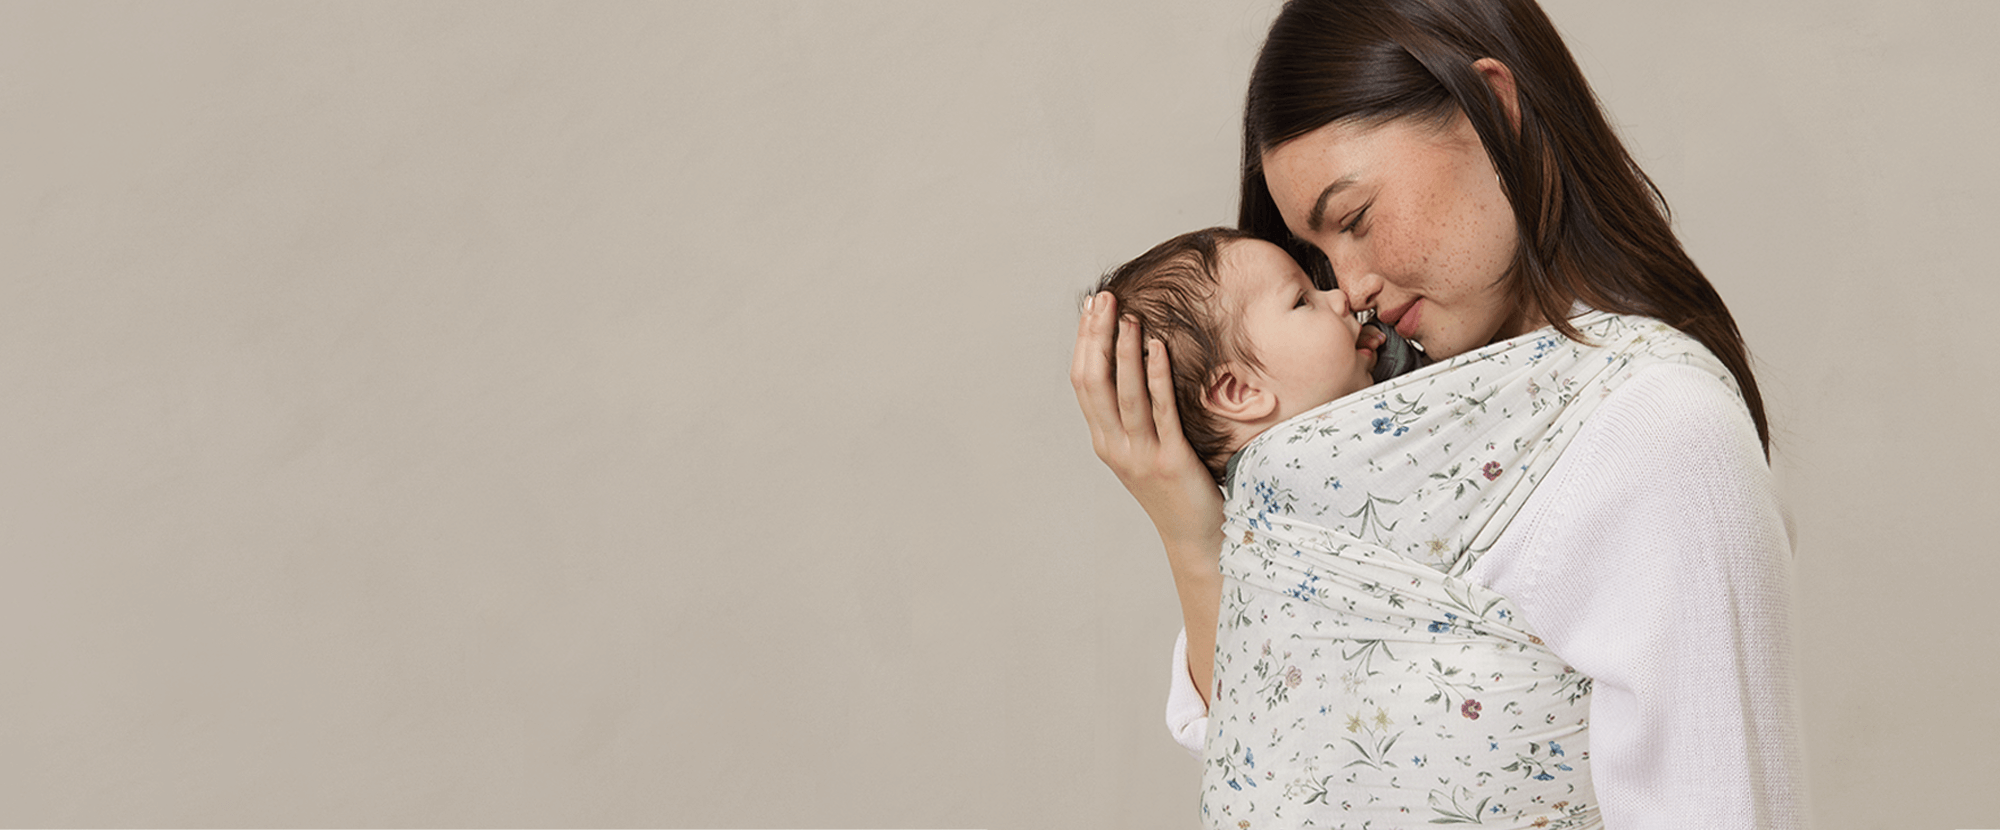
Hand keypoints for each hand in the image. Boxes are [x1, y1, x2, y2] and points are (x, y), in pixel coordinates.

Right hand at [1069, 292, 1225, 549]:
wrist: (1196, 536)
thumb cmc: (1176, 488)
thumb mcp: (1143, 449)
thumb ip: (1134, 415)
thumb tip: (1135, 365)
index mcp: (1104, 441)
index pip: (1083, 381)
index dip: (1085, 341)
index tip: (1092, 306)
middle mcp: (1114, 447)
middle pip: (1094, 382)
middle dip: (1097, 337)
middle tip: (1105, 299)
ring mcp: (1140, 455)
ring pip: (1124, 394)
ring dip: (1125, 351)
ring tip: (1130, 315)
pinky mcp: (1170, 461)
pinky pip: (1161, 412)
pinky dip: (1156, 377)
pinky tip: (1159, 348)